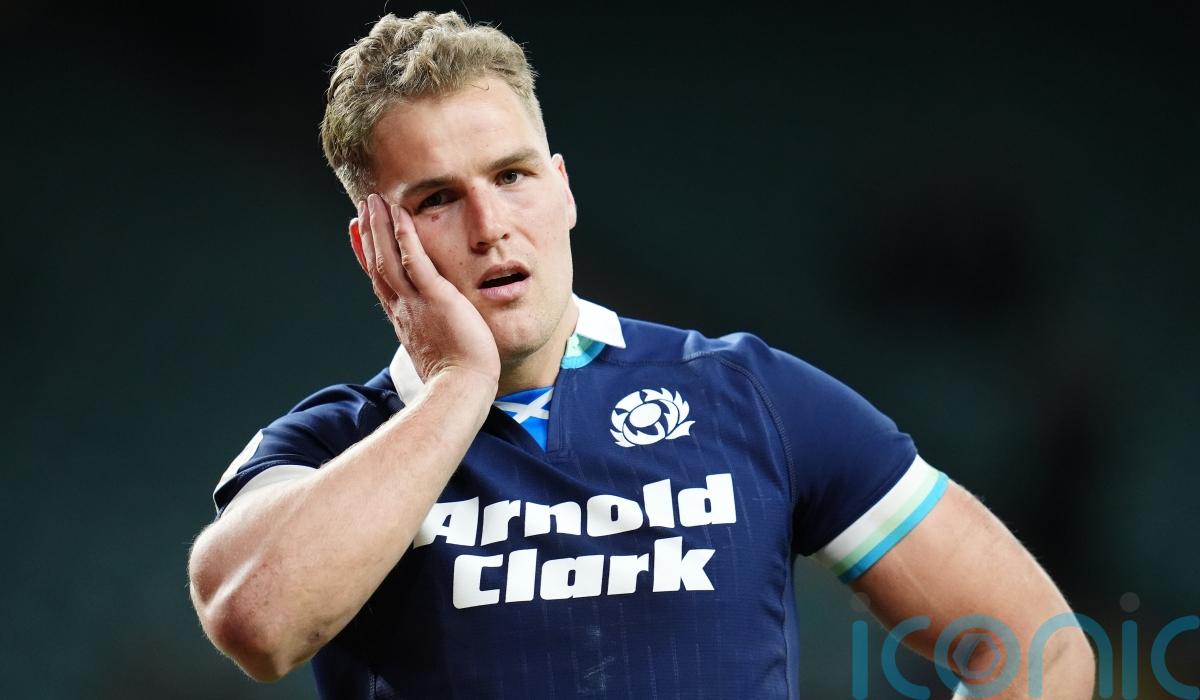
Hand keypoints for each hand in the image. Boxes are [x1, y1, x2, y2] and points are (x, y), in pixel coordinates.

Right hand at [352, 194, 499, 386]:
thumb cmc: (456, 379)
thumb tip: (438, 338)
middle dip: (368, 234)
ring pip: (388, 257)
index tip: (359, 236)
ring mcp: (415, 302)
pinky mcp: (435, 297)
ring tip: (374, 201)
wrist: (460, 389)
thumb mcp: (437, 353)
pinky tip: (400, 214)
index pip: (381, 282)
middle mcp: (402, 308)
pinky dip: (404, 236)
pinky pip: (414, 260)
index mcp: (403, 320)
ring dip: (379, 227)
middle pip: (377, 264)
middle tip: (362, 209)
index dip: (368, 257)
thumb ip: (433, 337)